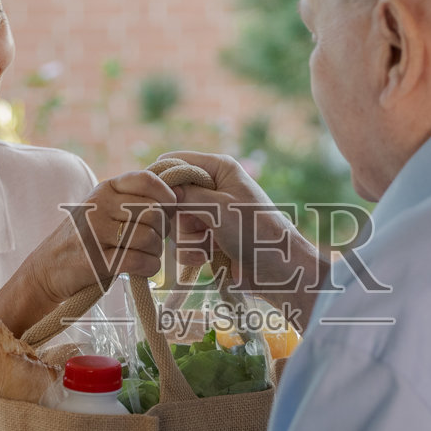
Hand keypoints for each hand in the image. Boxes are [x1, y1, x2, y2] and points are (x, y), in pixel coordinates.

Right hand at [20, 169, 175, 303]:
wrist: (47, 269)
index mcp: (105, 189)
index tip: (170, 210)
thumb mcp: (104, 209)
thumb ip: (133, 200)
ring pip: (149, 237)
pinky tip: (143, 269)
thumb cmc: (86, 239)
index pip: (146, 180)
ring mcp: (96, 233)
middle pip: (153, 213)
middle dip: (162, 231)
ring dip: (156, 252)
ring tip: (146, 255)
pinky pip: (139, 260)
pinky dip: (149, 267)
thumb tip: (178, 197)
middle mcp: (99, 206)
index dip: (166, 196)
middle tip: (155, 241)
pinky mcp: (97, 260)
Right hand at [160, 151, 325, 331]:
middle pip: (173, 197)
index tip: (154, 197)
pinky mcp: (209, 239)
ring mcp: (211, 215)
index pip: (178, 161)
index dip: (163, 177)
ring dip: (190, 239)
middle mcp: (214, 188)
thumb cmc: (255, 231)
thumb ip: (186, 195)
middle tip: (198, 226)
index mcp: (220, 169)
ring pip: (177, 224)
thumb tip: (161, 191)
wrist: (277, 270)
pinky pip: (184, 244)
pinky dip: (194, 252)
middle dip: (181, 217)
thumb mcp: (219, 207)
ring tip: (211, 244)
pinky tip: (209, 256)